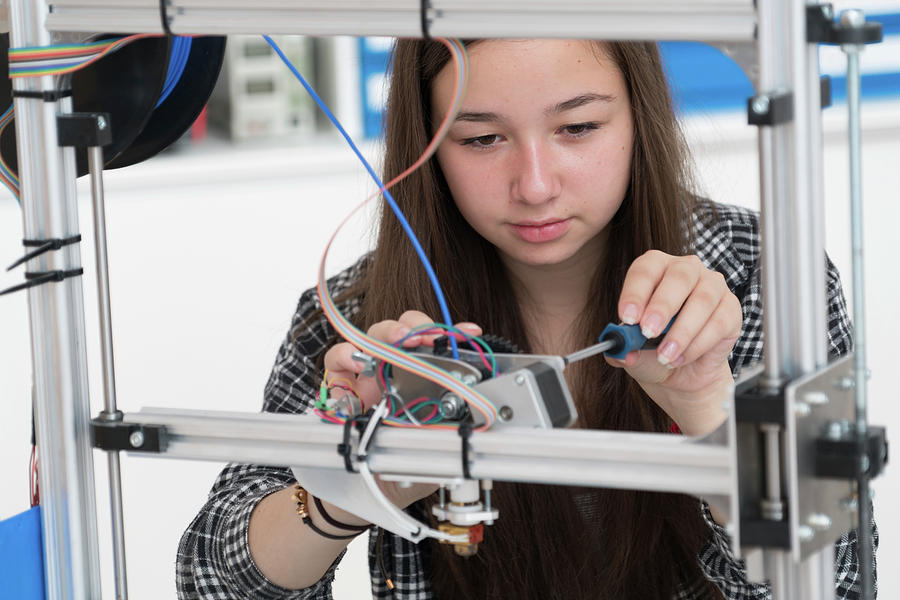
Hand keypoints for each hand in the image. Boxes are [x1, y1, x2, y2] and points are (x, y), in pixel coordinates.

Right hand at [322, 310, 482, 509]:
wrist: (374, 490)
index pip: (435, 344)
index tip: (470, 331)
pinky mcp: (339, 387)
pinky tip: (357, 362)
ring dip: (387, 333)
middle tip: (427, 338)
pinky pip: (336, 362)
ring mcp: (366, 376)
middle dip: (417, 326)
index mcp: (419, 379)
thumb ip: (446, 430)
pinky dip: (344, 356)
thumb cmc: (405, 463)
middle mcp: (392, 371)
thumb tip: (467, 419)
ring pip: (371, 337)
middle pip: (402, 330)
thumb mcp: (433, 445)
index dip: (451, 333)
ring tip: (399, 338)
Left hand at [606, 251, 741, 435]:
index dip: (635, 292)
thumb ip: (622, 349)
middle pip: (678, 277)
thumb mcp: (631, 350)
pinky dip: (698, 344)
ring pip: (702, 300)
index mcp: (656, 268)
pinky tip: (682, 358)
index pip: (645, 269)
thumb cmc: (652, 350)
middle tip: (648, 332)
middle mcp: (686, 270)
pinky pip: (719, 322)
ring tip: (665, 355)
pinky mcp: (731, 309)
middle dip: (662, 306)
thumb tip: (621, 351)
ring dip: (682, 331)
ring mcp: (712, 287)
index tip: (627, 317)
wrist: (681, 373)